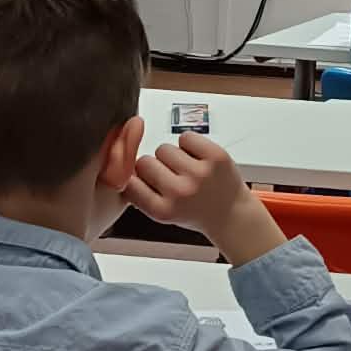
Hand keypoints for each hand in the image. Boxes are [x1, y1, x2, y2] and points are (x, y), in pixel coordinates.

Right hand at [125, 134, 283, 265]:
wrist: (231, 214)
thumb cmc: (195, 212)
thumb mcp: (163, 213)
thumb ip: (141, 194)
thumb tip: (119, 163)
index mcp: (163, 211)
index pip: (128, 184)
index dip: (134, 178)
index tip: (141, 179)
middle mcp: (180, 192)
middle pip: (144, 161)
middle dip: (153, 166)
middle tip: (169, 176)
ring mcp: (199, 173)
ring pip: (164, 148)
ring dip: (171, 155)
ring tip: (185, 168)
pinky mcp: (216, 157)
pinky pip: (186, 137)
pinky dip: (189, 144)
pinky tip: (196, 158)